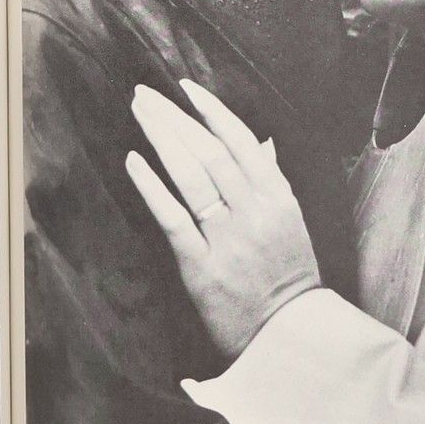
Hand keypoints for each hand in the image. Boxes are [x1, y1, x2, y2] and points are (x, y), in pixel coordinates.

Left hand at [126, 78, 321, 357]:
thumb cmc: (288, 279)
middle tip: (144, 94)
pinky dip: (152, 187)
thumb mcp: (291, 223)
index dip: (212, 110)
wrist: (290, 336)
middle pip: (209, 151)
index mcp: (278, 198)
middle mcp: (254, 212)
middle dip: (174, 118)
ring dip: (162, 140)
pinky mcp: (202, 266)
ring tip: (138, 113)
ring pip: (191, 176)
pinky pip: (173, 218)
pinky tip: (133, 161)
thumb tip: (260, 144)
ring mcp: (228, 239)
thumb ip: (272, 182)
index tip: (185, 87)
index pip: (241, 141)